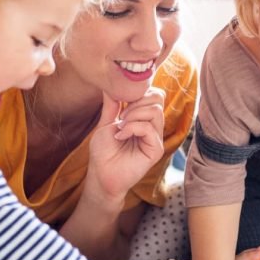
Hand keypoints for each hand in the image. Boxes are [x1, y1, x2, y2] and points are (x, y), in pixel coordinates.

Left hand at [84, 88, 165, 204]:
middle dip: (136, 102)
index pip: (154, 94)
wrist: (101, 175)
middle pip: (158, 98)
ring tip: (120, 127)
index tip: (120, 103)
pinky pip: (149, 128)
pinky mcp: (156, 149)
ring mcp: (156, 137)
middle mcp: (153, 126)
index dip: (138, 93)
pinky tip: (120, 136)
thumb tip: (112, 84)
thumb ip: (113, 105)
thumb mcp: (106, 123)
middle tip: (121, 116)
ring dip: (133, 115)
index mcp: (144, 118)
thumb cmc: (103, 152)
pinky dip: (132, 128)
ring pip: (155, 110)